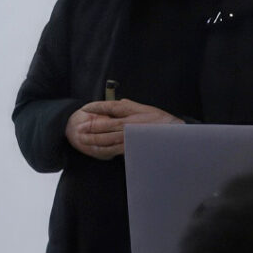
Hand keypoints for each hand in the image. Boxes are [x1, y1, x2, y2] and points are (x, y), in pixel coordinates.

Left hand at [64, 100, 178, 159]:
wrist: (173, 134)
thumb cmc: (160, 121)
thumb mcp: (145, 108)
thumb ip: (130, 105)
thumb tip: (118, 102)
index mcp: (130, 112)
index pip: (109, 107)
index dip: (95, 107)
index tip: (85, 108)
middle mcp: (128, 124)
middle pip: (104, 125)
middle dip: (90, 126)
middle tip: (79, 128)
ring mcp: (128, 138)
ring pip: (106, 139)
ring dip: (93, 139)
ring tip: (83, 139)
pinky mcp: (130, 148)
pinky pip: (114, 150)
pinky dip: (103, 150)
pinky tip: (96, 150)